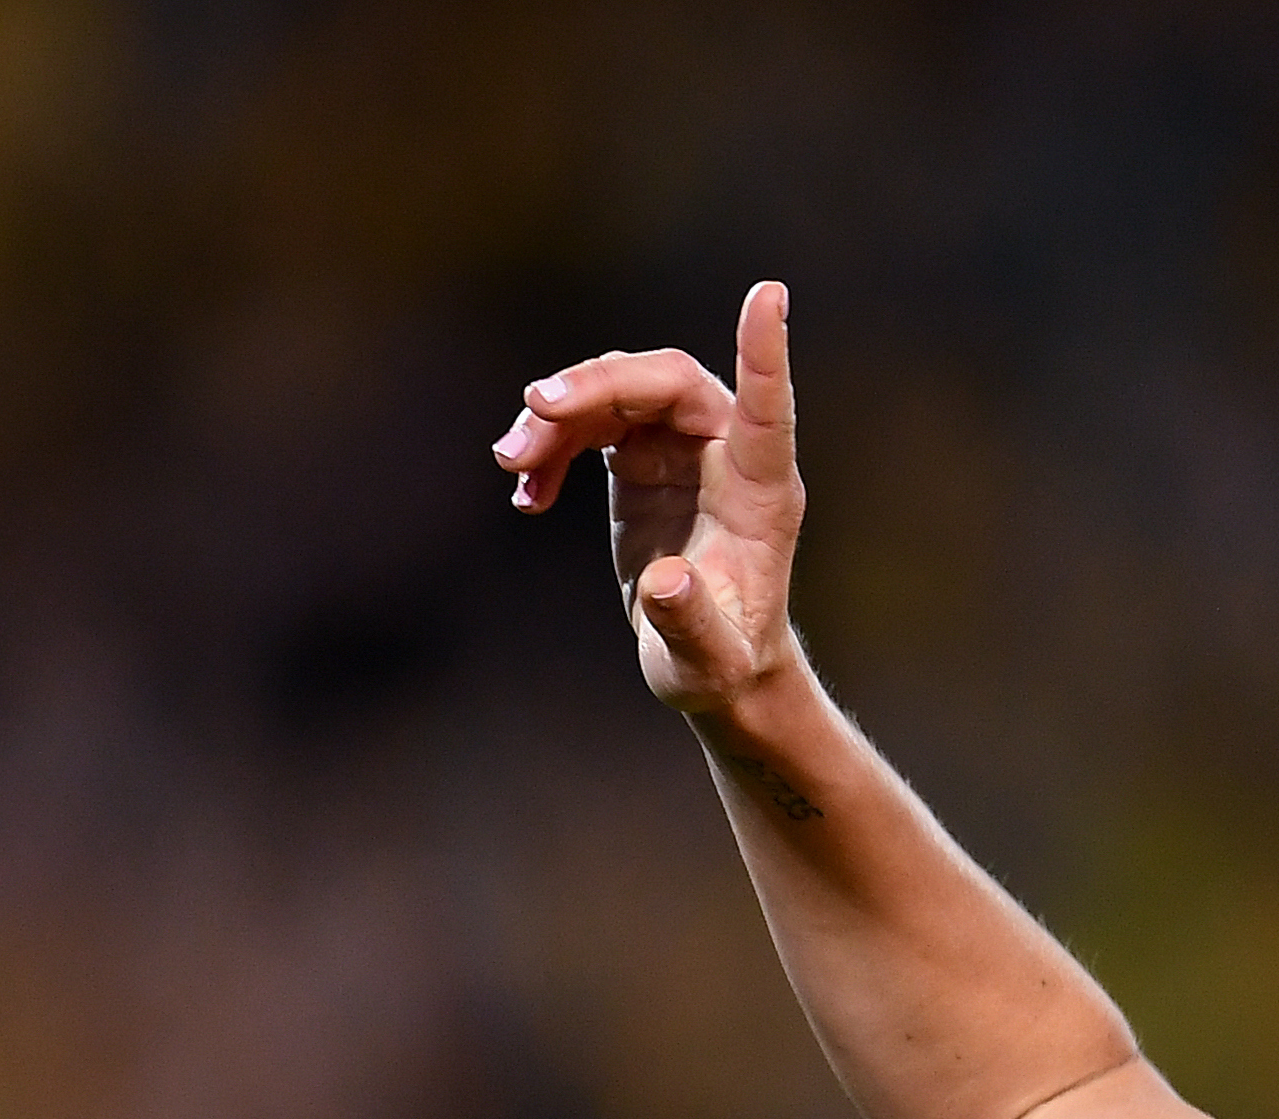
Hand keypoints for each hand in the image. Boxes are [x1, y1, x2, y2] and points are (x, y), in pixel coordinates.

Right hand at [495, 280, 805, 715]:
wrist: (708, 664)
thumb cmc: (723, 664)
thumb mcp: (708, 659)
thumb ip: (689, 622)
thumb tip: (667, 583)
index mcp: (762, 492)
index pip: (768, 409)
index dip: (764, 352)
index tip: (768, 293)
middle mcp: (725, 455)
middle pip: (665, 383)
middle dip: (598, 386)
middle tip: (533, 412)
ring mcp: (681, 451)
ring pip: (617, 395)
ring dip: (558, 417)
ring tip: (509, 463)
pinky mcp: (642, 461)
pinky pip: (591, 425)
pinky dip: (551, 449)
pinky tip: (526, 494)